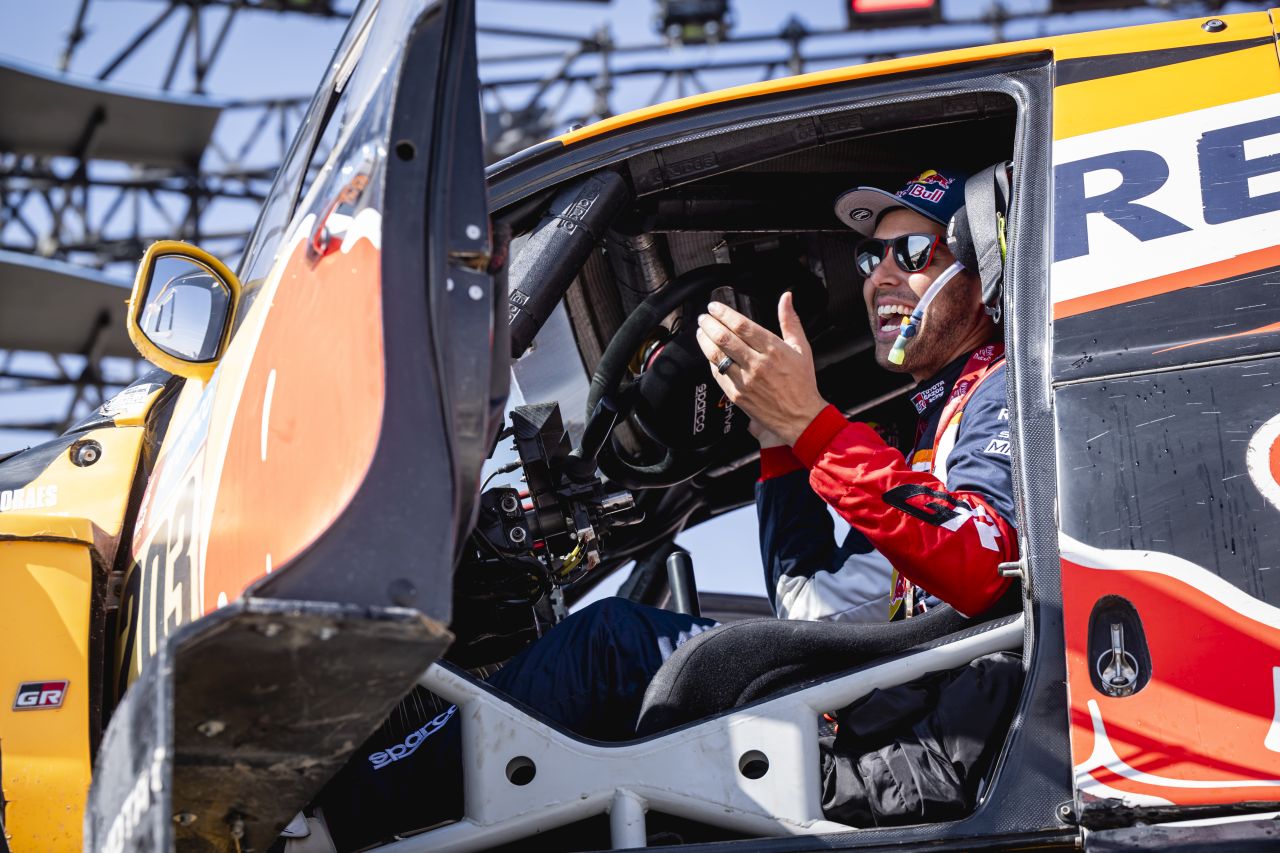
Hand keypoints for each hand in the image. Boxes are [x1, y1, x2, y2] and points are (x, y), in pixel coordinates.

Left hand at [695, 292, 827, 445]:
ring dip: (705, 341)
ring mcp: (745, 380)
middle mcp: (758, 364)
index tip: (714, 307)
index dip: (724, 313)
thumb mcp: (802, 348)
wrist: (800, 417)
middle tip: (704, 318)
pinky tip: (709, 354)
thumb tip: (786, 298)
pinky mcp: (737, 395)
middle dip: (709, 324)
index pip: (742, 326)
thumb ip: (790, 321)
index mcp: (773, 349)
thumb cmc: (802, 383)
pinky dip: (711, 361)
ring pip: (717, 356)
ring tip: (701, 332)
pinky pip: (718, 374)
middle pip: (725, 338)